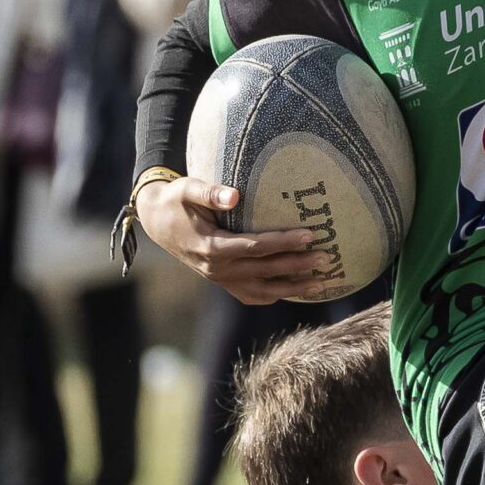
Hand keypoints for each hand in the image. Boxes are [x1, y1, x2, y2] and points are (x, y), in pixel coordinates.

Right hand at [131, 175, 336, 304]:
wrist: (157, 222)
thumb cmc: (175, 201)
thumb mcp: (187, 189)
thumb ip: (210, 192)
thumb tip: (235, 196)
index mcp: (211, 247)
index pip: (255, 247)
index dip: (283, 242)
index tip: (309, 235)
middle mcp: (218, 269)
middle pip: (265, 271)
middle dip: (298, 266)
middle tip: (328, 258)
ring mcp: (221, 280)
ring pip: (263, 290)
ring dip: (294, 288)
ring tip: (323, 283)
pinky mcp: (224, 283)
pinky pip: (253, 295)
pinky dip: (276, 295)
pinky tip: (298, 291)